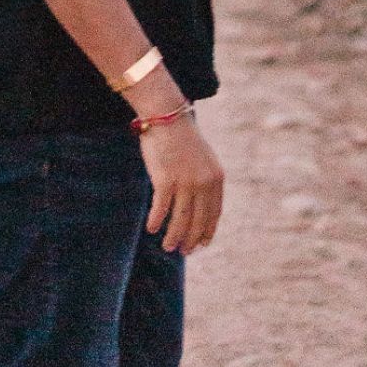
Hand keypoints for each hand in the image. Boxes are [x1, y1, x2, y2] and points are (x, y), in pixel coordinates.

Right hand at [139, 111, 223, 253]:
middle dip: (190, 240)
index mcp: (216, 178)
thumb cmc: (182, 137)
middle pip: (198, 221)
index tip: (201, 244)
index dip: (207, 231)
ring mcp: (185, 182)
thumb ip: (204, 180)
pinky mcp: (165, 180)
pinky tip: (151, 228)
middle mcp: (203, 183)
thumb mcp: (202, 159)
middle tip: (183, 251)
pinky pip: (161, 209)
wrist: (167, 115)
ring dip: (173, 237)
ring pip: (180, 220)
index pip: (214, 214)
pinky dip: (156, 221)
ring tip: (168, 246)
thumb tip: (199, 206)